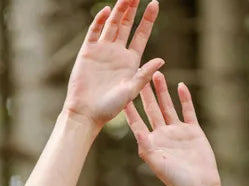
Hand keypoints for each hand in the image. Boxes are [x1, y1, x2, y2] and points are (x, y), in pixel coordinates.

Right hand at [63, 0, 164, 128]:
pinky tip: (107, 11)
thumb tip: (162, 60)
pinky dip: (100, 20)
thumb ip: (144, 75)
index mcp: (130, 61)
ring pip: (112, 24)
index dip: (148, 19)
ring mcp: (102, 50)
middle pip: (127, 24)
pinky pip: (95, 31)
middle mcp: (117, 52)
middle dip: (132, 8)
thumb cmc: (110, 107)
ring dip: (118, 9)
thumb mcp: (131, 91)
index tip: (155, 3)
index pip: (141, 35)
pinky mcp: (88, 51)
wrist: (87, 113)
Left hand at [125, 74, 222, 185]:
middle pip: (152, 109)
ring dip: (162, 91)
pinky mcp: (192, 131)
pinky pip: (188, 111)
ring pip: (168, 106)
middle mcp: (163, 135)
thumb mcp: (158, 164)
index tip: (121, 92)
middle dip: (145, 92)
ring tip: (157, 74)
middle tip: (138, 73)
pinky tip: (180, 86)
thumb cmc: (176, 180)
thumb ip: (147, 147)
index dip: (130, 107)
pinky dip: (184, 99)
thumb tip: (137, 130)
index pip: (137, 121)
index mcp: (151, 143)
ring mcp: (178, 132)